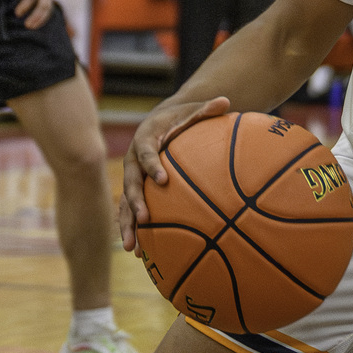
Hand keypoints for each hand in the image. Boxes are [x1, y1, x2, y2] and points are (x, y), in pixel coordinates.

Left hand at [3, 0, 53, 28]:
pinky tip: (35, 23)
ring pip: (49, 8)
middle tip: (26, 25)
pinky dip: (44, 17)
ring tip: (30, 27)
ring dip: (41, 19)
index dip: (25, 5)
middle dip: (36, 16)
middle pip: (44, 4)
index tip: (17, 13)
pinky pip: (49, 8)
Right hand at [119, 95, 230, 250]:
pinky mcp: (134, 190)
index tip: (163, 180)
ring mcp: (131, 177)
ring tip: (132, 247)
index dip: (152, 166)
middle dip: (135, 201)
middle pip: (130, 182)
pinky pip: (130, 212)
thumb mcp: (193, 110)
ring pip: (125, 203)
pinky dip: (134, 230)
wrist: (160, 123)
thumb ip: (207, 109)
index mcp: (145, 139)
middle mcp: (133, 160)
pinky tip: (140, 252)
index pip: (146, 153)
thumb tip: (227, 100)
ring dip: (127, 225)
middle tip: (145, 218)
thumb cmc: (180, 118)